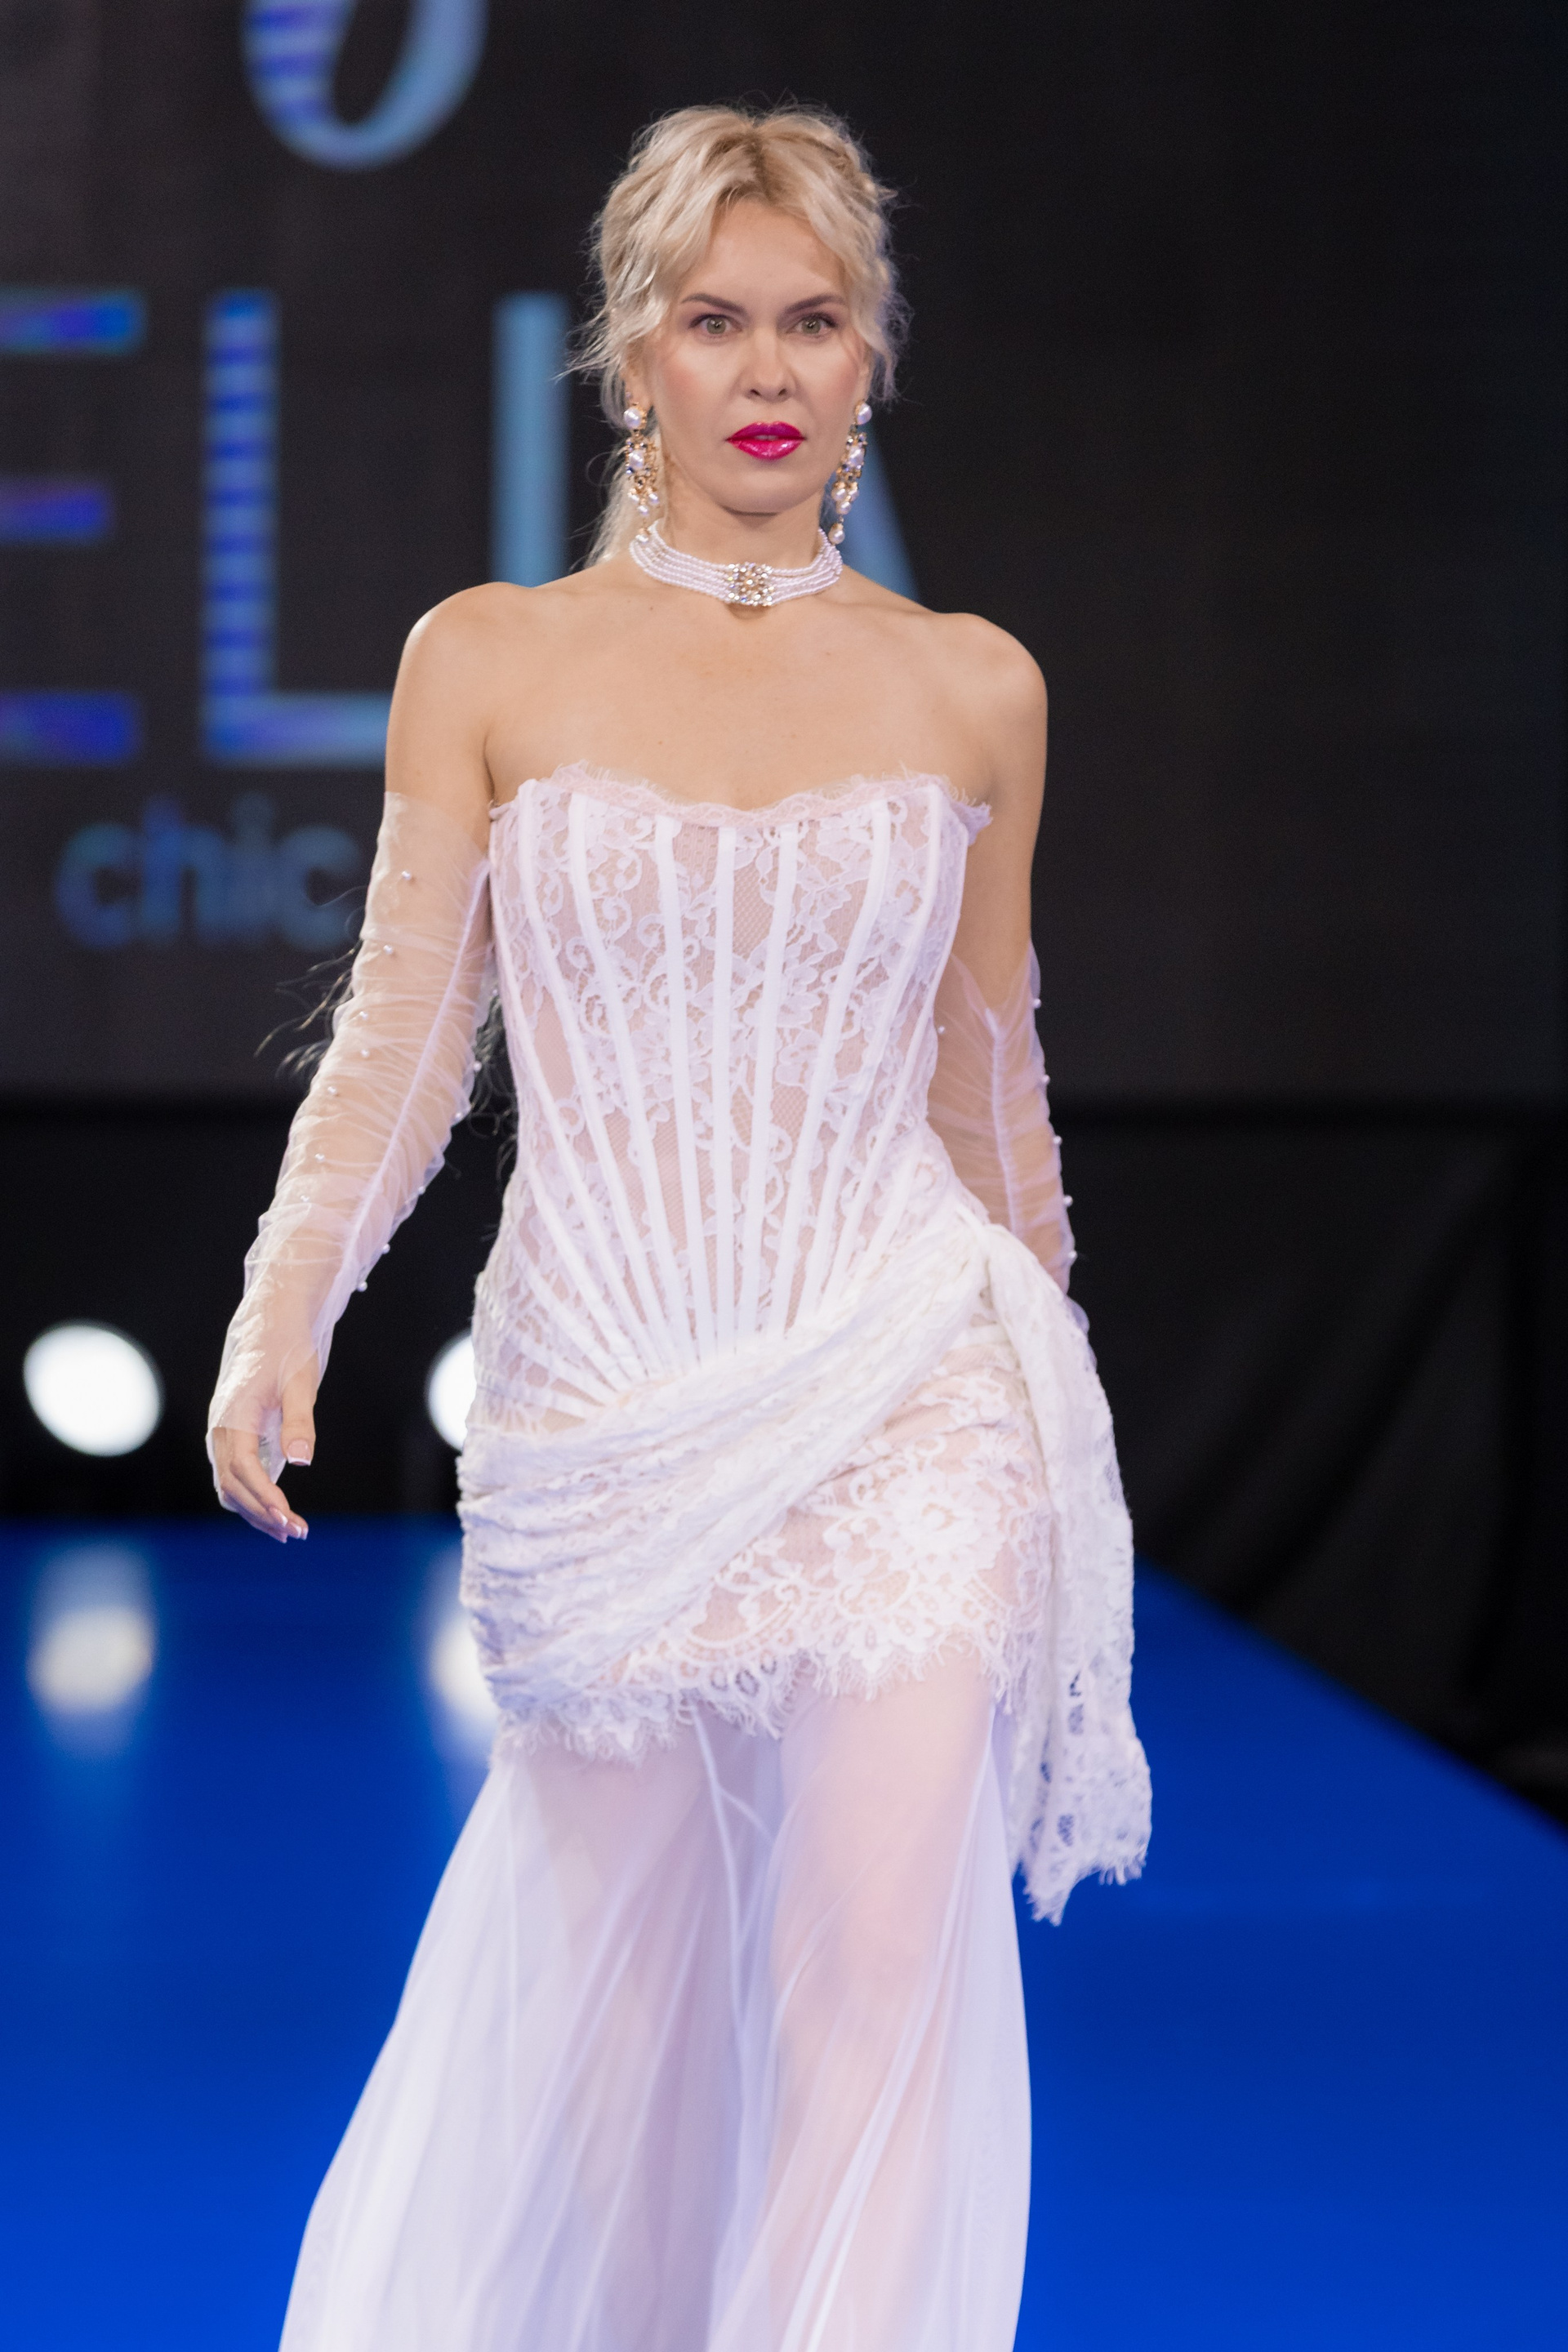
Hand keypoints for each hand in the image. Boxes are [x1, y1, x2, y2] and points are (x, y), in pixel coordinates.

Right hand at [211, 1365, 317, 1540]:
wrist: (269, 1326)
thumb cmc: (286, 1350)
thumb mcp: (300, 1383)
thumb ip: (298, 1422)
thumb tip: (301, 1460)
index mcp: (232, 1415)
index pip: (242, 1467)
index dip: (263, 1496)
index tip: (287, 1517)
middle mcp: (219, 1429)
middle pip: (232, 1484)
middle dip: (262, 1512)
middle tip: (297, 1532)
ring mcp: (221, 1434)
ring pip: (229, 1485)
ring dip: (255, 1510)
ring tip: (288, 1531)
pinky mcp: (230, 1437)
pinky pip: (233, 1476)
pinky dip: (251, 1498)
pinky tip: (274, 1512)